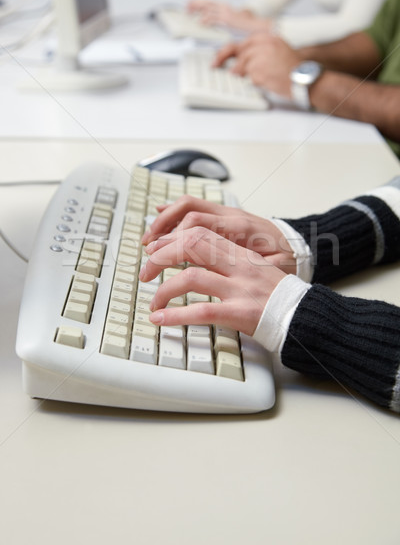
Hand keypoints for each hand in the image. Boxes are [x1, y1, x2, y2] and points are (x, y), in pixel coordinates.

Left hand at [139, 226, 286, 334]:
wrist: (303, 314)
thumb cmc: (277, 294)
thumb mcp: (255, 268)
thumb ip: (228, 260)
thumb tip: (195, 259)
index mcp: (241, 252)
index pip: (200, 232)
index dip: (172, 238)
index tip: (155, 249)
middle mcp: (238, 266)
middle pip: (192, 246)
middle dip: (162, 256)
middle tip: (145, 271)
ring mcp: (239, 288)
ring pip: (191, 278)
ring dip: (163, 289)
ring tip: (152, 302)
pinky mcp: (240, 312)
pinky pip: (202, 310)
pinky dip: (176, 315)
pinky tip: (160, 319)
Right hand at [142, 195, 295, 272]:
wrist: (299, 243)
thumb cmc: (287, 258)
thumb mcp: (276, 269)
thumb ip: (253, 270)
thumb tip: (231, 275)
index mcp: (241, 229)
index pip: (197, 229)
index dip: (172, 244)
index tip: (157, 262)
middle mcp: (231, 216)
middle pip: (187, 215)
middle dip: (162, 234)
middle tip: (146, 258)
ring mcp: (226, 213)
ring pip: (188, 206)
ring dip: (164, 221)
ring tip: (147, 241)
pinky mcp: (224, 216)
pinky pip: (195, 207)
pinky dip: (174, 213)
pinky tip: (159, 218)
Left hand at [187, 0, 272, 32]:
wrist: (255, 28)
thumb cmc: (243, 28)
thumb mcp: (229, 21)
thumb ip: (220, 21)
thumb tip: (210, 24)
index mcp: (223, 6)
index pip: (207, 0)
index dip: (196, 1)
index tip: (188, 5)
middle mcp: (223, 7)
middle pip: (205, 1)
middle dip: (194, 4)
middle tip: (186, 9)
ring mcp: (225, 13)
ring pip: (207, 8)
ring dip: (197, 11)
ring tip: (190, 15)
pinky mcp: (227, 20)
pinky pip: (213, 18)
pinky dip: (205, 20)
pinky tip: (200, 23)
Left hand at [214, 33, 300, 97]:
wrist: (304, 78)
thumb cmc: (292, 69)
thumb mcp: (277, 51)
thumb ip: (258, 52)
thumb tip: (238, 60)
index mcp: (267, 37)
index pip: (241, 42)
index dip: (227, 51)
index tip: (218, 58)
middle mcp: (263, 43)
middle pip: (236, 50)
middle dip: (222, 58)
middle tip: (214, 66)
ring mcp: (260, 56)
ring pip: (241, 66)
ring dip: (243, 74)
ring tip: (257, 77)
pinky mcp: (259, 70)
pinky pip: (249, 78)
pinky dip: (255, 82)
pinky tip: (267, 81)